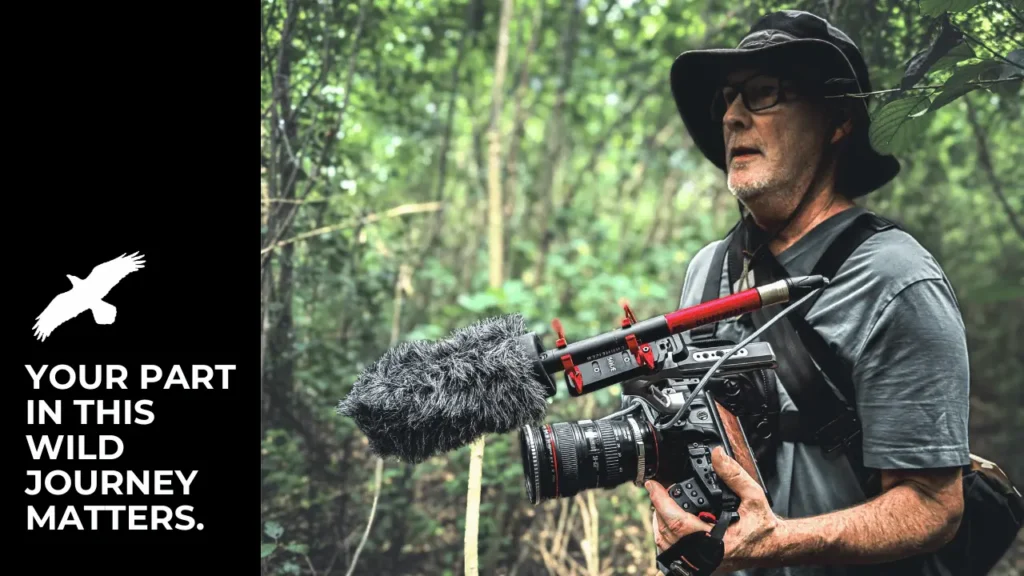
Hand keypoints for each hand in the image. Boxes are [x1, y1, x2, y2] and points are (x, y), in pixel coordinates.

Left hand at [644, 446, 785, 573]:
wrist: (772, 546)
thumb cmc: (763, 526)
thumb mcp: (753, 496)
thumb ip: (734, 475)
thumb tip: (716, 455)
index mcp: (718, 541)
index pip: (678, 522)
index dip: (661, 502)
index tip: (652, 485)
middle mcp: (707, 555)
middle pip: (666, 534)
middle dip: (657, 509)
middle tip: (656, 490)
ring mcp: (703, 562)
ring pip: (667, 546)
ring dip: (659, 523)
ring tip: (660, 503)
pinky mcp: (701, 563)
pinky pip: (674, 552)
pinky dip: (667, 535)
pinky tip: (669, 521)